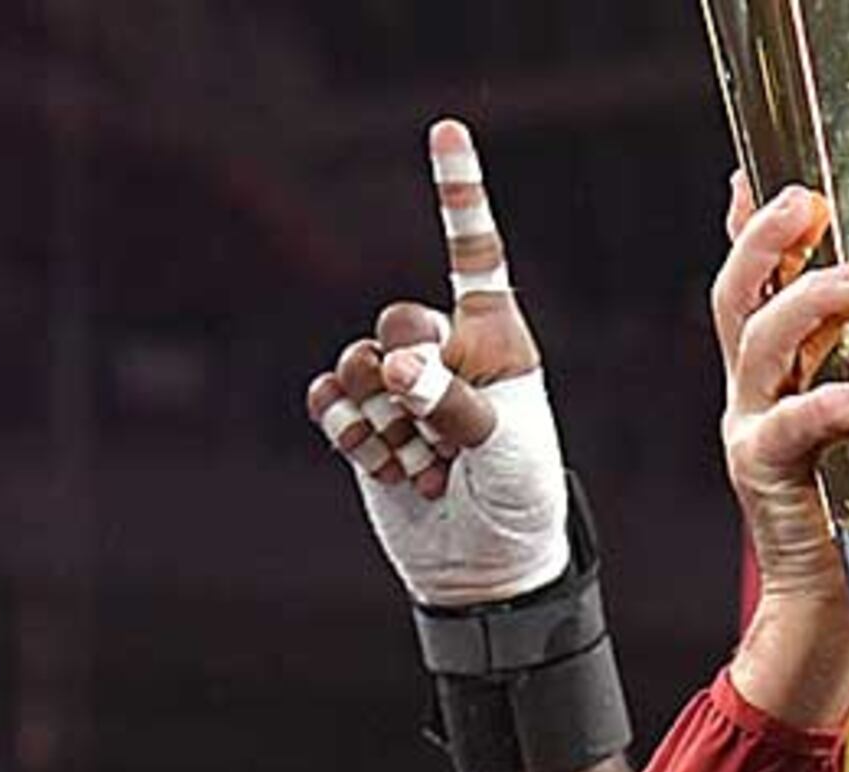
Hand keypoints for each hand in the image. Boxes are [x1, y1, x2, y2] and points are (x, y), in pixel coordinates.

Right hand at [304, 118, 571, 607]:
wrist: (488, 565)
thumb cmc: (518, 494)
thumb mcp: (503, 445)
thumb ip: (449, 399)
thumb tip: (390, 366)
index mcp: (497, 336)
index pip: (474, 251)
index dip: (459, 191)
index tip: (447, 128)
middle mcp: (446, 350)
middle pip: (397, 319)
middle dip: (408, 371)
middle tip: (437, 423)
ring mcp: (399, 385)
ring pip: (358, 366)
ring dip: (387, 425)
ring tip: (430, 464)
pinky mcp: (361, 421)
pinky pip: (331, 402)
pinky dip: (353, 437)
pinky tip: (391, 468)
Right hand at [715, 177, 848, 724]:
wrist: (834, 617)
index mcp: (777, 371)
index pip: (756, 280)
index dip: (753, 224)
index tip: (769, 169)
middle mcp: (752, 391)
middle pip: (741, 295)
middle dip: (769, 241)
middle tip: (811, 200)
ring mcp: (752, 432)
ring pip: (760, 347)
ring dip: (810, 305)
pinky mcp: (766, 481)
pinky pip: (792, 431)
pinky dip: (831, 407)